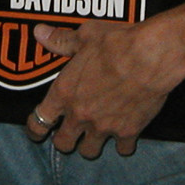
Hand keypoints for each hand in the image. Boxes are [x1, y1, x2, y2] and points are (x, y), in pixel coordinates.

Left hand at [25, 20, 177, 158]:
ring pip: (89, 151)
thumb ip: (61, 40)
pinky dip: (122, 145)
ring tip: (95, 136)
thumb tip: (40, 33)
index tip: (38, 130)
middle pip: (63, 143)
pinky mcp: (128, 131)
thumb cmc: (115, 43)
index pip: (39, 121)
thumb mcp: (84, 36)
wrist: (149, 56)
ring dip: (91, 145)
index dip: (35, 129)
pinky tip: (125, 136)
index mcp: (64, 92)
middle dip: (64, 140)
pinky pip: (122, 149)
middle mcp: (80, 114)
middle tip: (70, 134)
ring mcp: (103, 126)